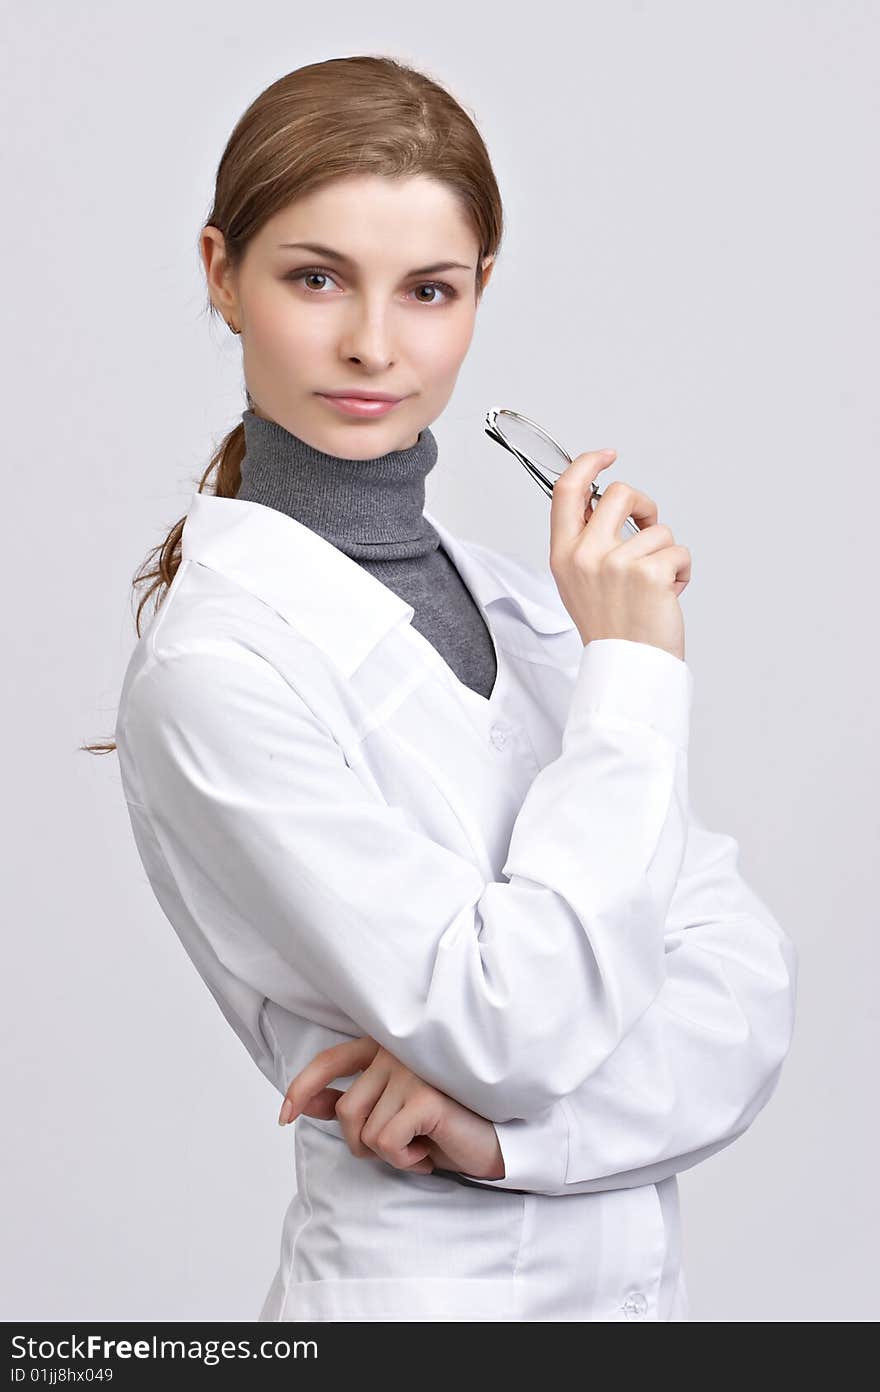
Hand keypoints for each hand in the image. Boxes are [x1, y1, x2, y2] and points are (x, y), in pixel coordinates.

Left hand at [277, 1036, 504, 1180]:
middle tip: (399, 1145)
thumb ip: (351, 1101)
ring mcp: (411, 1069)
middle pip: (345, 1111)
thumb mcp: (392, 1111)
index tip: (285, 1116)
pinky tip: (429, 1151)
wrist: (497, 1138)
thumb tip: (306, 1105)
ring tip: (419, 1143)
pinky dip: (405, 1160)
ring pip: (363, 1131)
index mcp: (384, 1046)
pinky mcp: (424, 1095)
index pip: (329, 1061)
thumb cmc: (444, 1122)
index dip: (301, 1089)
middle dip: (363, 1143)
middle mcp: (395, 1051)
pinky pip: (386, 1143)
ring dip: (388, 1154)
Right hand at [549, 449, 690, 660]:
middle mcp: (586, 554)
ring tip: (654, 586)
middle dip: (644, 505)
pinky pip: (679, 552)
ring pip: (658, 529)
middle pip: (620, 493)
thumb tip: (602, 504)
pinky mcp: (649, 572)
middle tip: (648, 526)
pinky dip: (682, 572)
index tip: (606, 456)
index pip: (567, 491)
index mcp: (563, 553)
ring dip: (665, 554)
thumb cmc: (609, 626)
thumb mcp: (577, 580)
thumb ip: (584, 541)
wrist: (626, 666)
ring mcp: (617, 562)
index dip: (587, 463)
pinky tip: (668, 595)